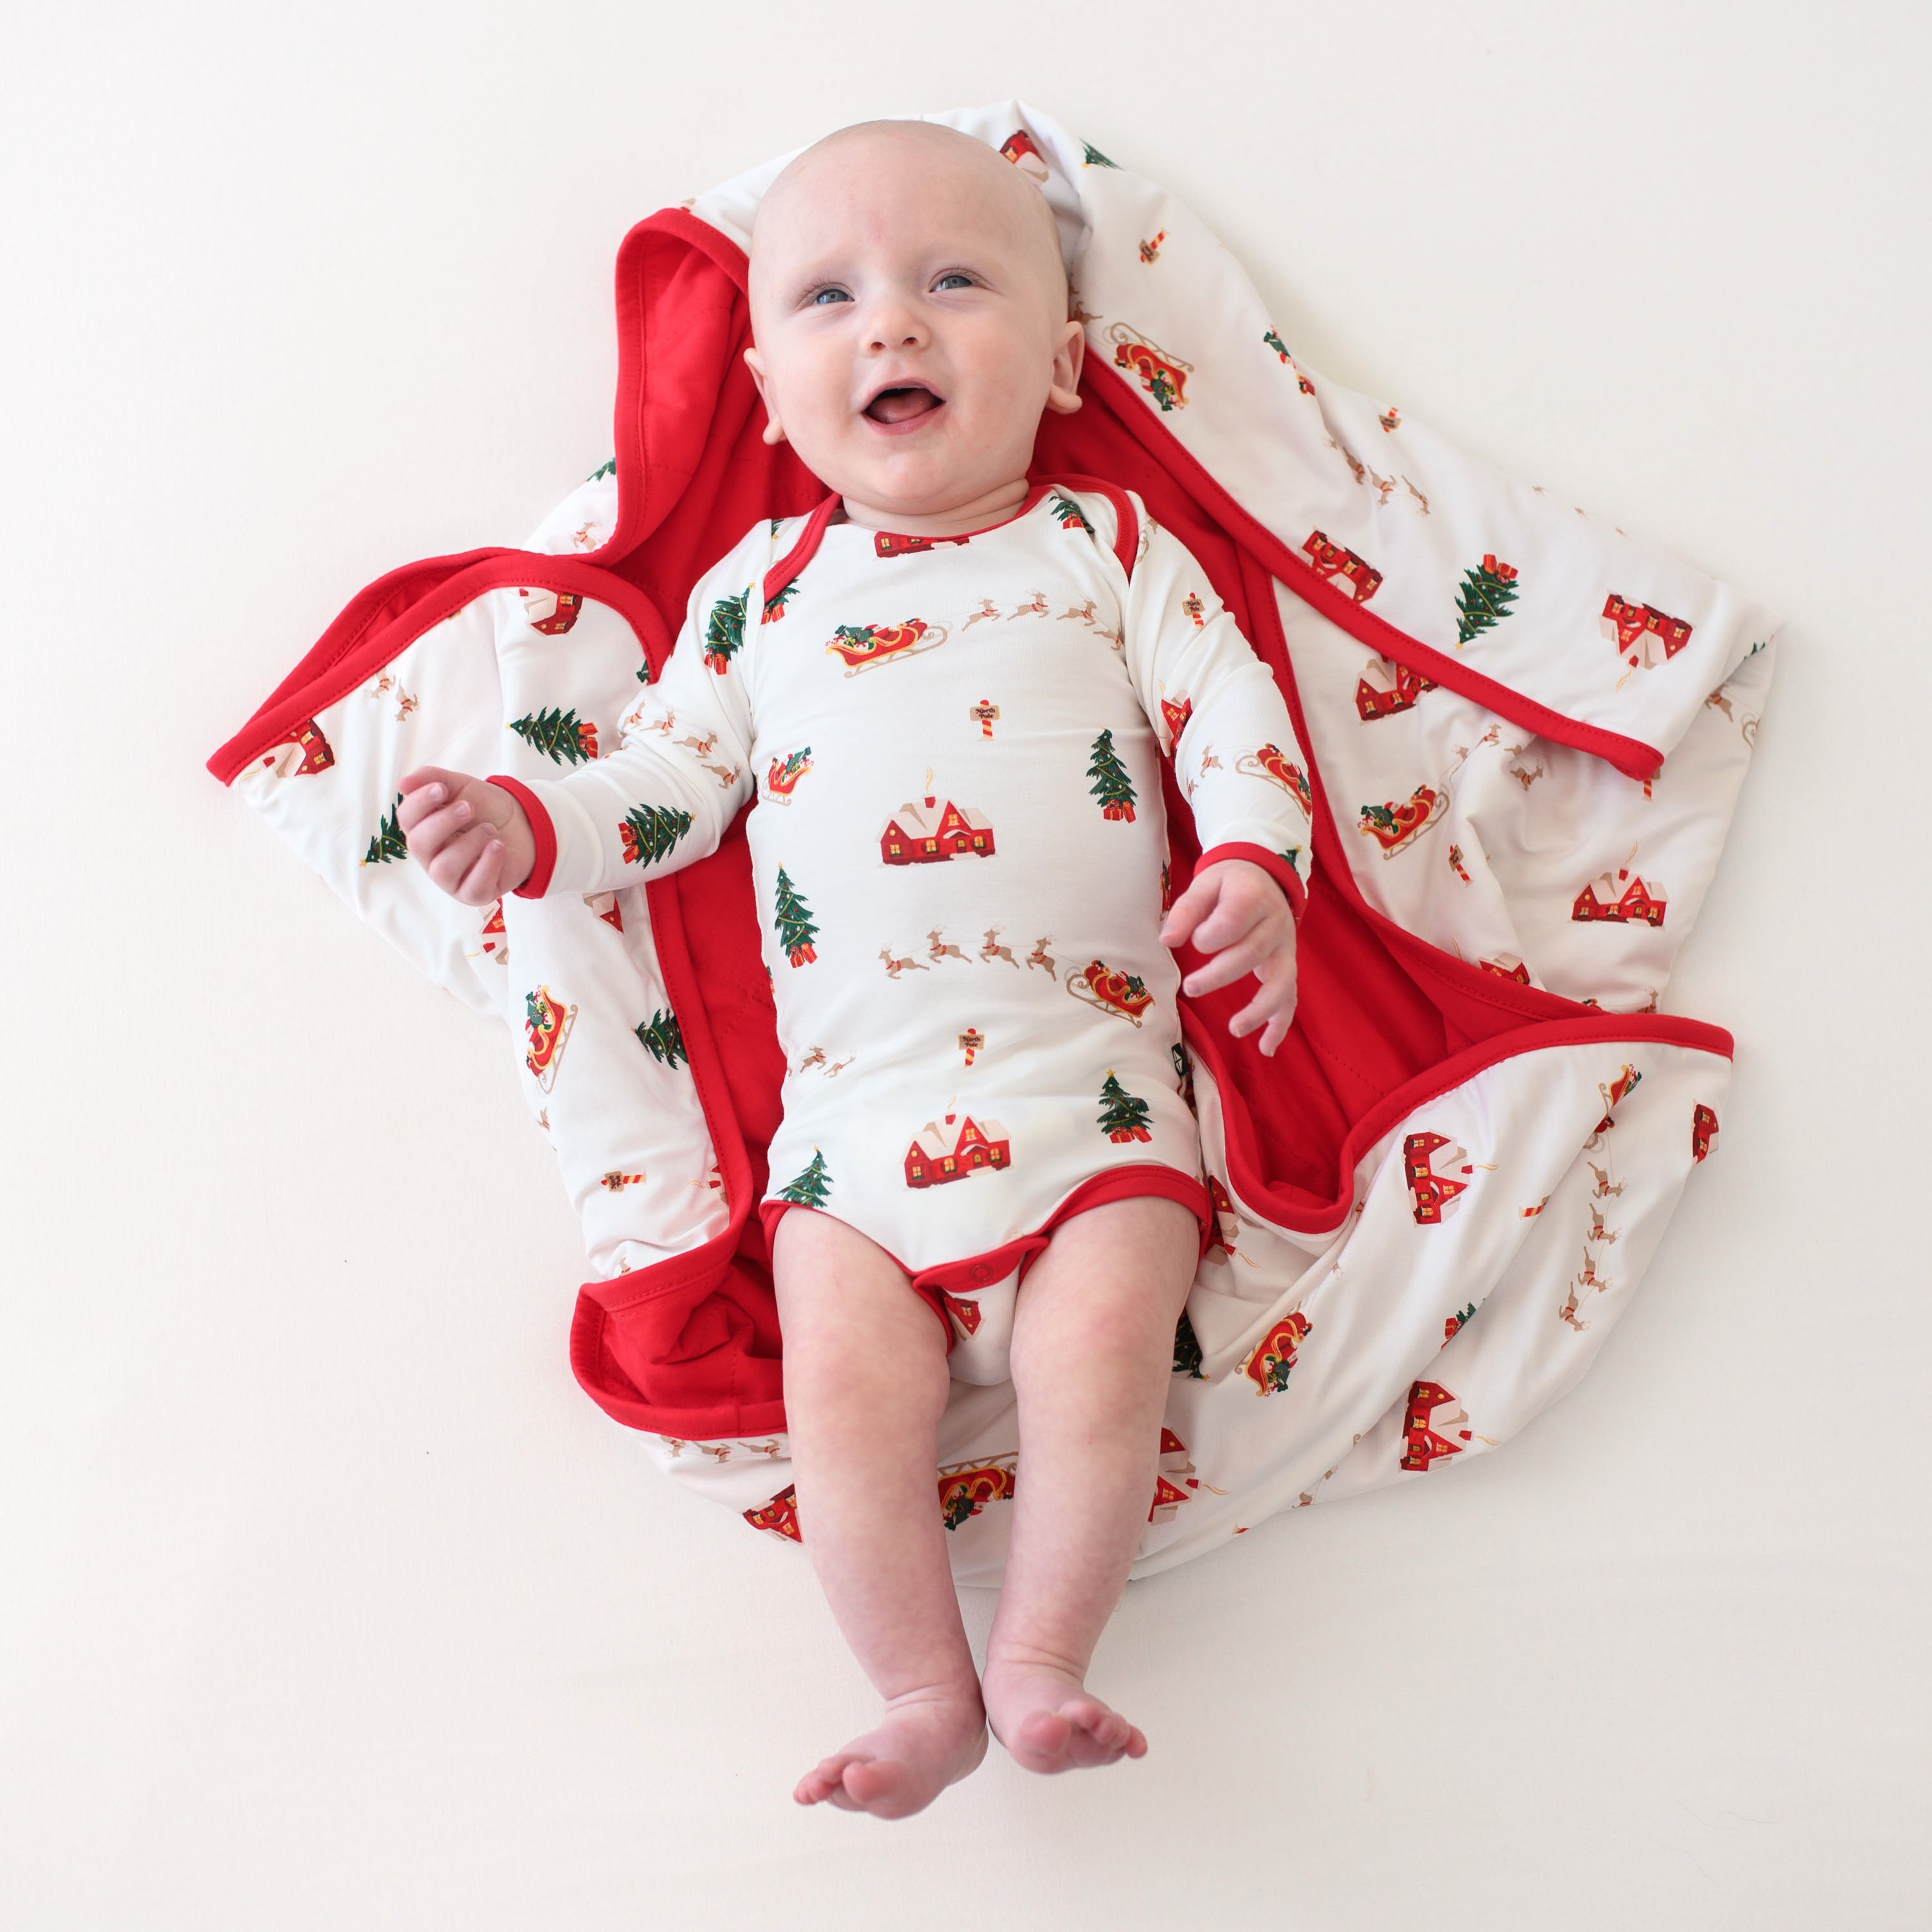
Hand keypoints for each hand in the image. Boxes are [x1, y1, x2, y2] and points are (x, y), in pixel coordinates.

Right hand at [396, 767, 534, 904]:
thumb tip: (402, 784)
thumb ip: (432, 779)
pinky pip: (473, 888)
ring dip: (470, 843)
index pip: (406, 819)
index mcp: (423, 829)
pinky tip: (498, 847)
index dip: (420, 802)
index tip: (441, 789)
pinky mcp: (474, 893)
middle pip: (419, 845)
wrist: (523, 826)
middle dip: (443, 822)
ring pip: (444, 869)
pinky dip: (487, 864)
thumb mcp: (460, 786)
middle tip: (469, 807)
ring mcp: (451, 879)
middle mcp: (431, 857)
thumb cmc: (485, 809)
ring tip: (490, 830)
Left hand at [1159, 858, 1297, 1054]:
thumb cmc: (1226, 884)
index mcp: (1252, 898)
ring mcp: (1285, 948)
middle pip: (1252, 954)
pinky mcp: (1287, 966)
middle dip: (1220, 975)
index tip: (1195, 941)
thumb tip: (1167, 940)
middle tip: (1190, 987)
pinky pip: (1289, 998)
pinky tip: (1266, 1048)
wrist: (1262, 877)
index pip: (1234, 921)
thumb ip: (1186, 911)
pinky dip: (1280, 1025)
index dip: (1211, 935)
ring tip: (1234, 1029)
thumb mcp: (1203, 885)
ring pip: (1279, 982)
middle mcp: (1275, 923)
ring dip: (1259, 1009)